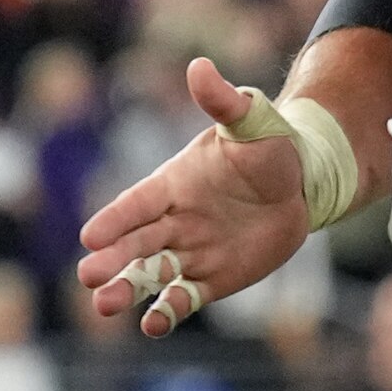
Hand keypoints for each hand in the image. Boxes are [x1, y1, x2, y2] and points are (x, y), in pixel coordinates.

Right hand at [76, 59, 311, 337]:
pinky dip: (167, 312)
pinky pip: (183, 299)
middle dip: (111, 261)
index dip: (115, 219)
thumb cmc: (270, 147)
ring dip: (127, 290)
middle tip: (89, 276)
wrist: (302, 182)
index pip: (137, 203)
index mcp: (173, 184)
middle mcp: (173, 222)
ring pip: (149, 276)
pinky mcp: (211, 279)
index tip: (90, 236)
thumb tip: (199, 67)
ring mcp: (190, 252)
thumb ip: (223, 101)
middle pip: (134, 244)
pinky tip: (153, 323)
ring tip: (106, 304)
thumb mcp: (252, 121)